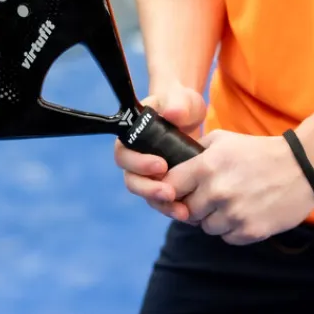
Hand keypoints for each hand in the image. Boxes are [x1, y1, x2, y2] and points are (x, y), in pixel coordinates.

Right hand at [114, 83, 205, 221]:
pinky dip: (171, 207)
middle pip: (131, 179)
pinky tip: (186, 213)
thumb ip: (177, 104)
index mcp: (132, 135)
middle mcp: (135, 156)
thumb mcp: (181, 101)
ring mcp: (146, 172)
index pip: (124, 153)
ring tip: (181, 210)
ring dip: (160, 203)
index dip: (138, 163)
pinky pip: (159, 200)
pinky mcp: (161, 182)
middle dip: (148, 189)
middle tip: (170, 193)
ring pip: (144, 193)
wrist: (189, 116)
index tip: (161, 165)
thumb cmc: (180, 104)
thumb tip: (173, 113)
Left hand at [166, 130, 313, 243]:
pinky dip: (232, 229)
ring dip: (214, 219)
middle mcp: (216, 192)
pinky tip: (244, 213)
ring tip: (230, 205)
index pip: (169, 188)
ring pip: (206, 227)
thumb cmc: (260, 151)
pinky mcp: (250, 231)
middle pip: (186, 211)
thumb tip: (172, 164)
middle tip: (210, 198)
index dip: (171, 191)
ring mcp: (234, 214)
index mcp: (206, 167)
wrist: (303, 166)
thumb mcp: (223, 139)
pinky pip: (227, 238)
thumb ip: (195, 150)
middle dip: (195, 206)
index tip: (179, 191)